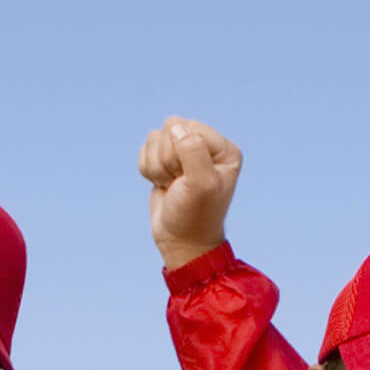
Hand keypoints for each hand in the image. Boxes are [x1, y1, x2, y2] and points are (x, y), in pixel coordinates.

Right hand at [138, 115, 241, 271]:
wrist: (181, 241)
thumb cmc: (196, 216)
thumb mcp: (201, 184)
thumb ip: (193, 150)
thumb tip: (175, 127)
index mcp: (224, 149)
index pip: (189, 127)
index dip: (181, 153)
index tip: (188, 179)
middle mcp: (207, 146)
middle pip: (170, 127)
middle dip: (167, 159)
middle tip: (179, 183)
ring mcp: (185, 152)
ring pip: (154, 137)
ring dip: (157, 166)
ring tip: (172, 185)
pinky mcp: (166, 160)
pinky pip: (145, 149)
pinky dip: (148, 170)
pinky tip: (163, 185)